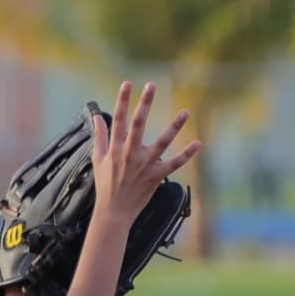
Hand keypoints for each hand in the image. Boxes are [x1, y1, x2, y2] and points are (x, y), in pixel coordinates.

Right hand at [91, 81, 200, 224]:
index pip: (119, 119)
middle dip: (145, 103)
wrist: (113, 212)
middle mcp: (131, 153)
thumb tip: (97, 117)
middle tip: (152, 85)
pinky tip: (197, 143)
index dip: (122, 100)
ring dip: (175, 126)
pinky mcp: (156, 176)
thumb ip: (99, 136)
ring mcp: (145, 164)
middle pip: (139, 123)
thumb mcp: (98, 159)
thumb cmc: (105, 185)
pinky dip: (186, 154)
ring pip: (162, 141)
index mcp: (116, 147)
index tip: (128, 84)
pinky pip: (174, 163)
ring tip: (185, 112)